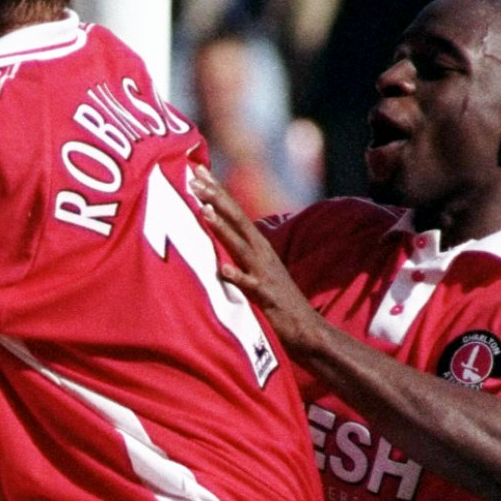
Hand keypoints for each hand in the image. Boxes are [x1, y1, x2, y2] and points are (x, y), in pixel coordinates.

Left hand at [190, 164, 311, 334]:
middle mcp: (261, 254)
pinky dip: (236, 277)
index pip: (234, 212)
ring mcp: (264, 274)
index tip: (196, 171)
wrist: (306, 329)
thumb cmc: (276, 300)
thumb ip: (239, 251)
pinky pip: (250, 286)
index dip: (216, 191)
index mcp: (257, 246)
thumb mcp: (256, 269)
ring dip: (222, 228)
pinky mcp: (266, 298)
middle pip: (236, 219)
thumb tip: (219, 235)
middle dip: (215, 198)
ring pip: (240, 246)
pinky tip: (222, 269)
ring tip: (204, 210)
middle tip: (194, 177)